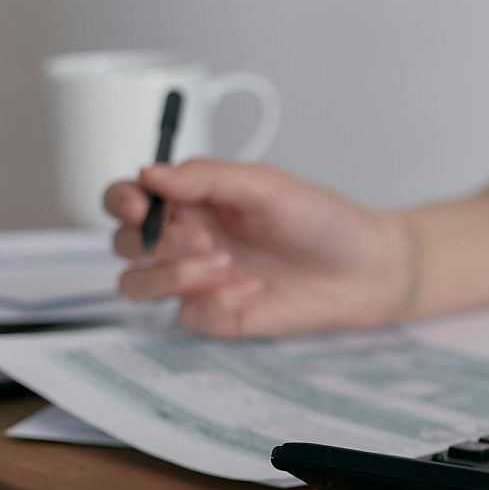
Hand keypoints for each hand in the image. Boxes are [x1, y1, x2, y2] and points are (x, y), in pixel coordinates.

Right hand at [106, 158, 413, 336]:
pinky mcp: (218, 316)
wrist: (367, 269)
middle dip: (153, 241)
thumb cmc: (323, 221)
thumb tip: (150, 173)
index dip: (121, 201)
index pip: (128, 199)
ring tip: (223, 262)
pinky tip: (254, 289)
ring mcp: (198, 281)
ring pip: (137, 284)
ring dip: (169, 274)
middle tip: (205, 237)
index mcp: (193, 200)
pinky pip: (188, 316)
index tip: (139, 204)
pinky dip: (216, 301)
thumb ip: (207, 177)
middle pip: (123, 243)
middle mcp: (187, 240)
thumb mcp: (266, 186)